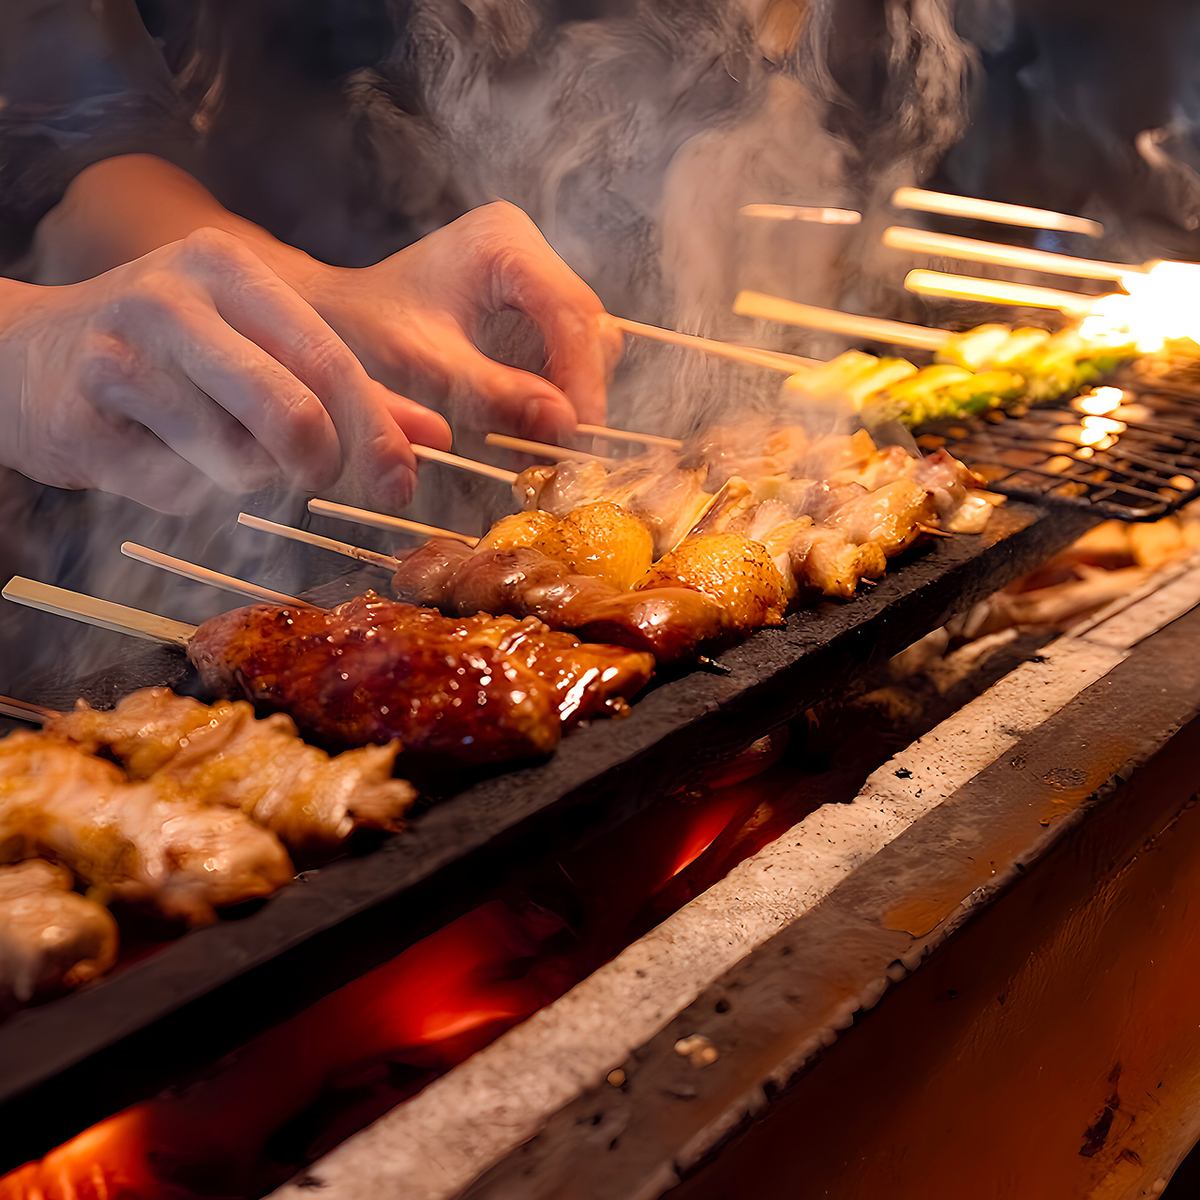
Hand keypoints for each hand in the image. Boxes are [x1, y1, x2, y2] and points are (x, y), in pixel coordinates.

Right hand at [0, 229, 450, 513]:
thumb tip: (434, 435)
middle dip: (319, 465)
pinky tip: (158, 456)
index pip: (332, 363)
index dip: (376, 435)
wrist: (23, 357)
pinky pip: (178, 491)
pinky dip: (189, 494)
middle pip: (293, 417)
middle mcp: (173, 300)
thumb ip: (347, 387)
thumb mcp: (256, 343)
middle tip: (312, 473)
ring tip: (213, 446)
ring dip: (247, 479)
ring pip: (238, 463)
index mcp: (229, 269)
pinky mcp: (82, 421)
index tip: (402, 484)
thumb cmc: (168, 353)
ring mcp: (120, 358)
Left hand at [296, 202, 622, 438]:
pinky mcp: (528, 305)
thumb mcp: (426, 365)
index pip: (571, 312)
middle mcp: (526, 249)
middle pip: (588, 326)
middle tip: (562, 450)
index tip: (579, 434)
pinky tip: (530, 428)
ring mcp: (531, 275)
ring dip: (569, 396)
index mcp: (503, 243)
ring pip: (584, 343)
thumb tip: (565, 424)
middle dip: (578, 390)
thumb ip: (494, 393)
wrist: (332, 318)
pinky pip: (563, 353)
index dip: (583, 377)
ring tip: (542, 445)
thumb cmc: (364, 330)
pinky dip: (552, 393)